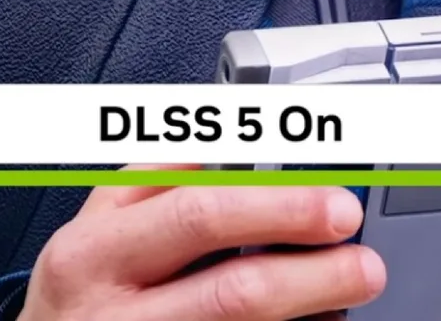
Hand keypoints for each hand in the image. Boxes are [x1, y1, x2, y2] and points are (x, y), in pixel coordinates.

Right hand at [19, 164, 385, 319]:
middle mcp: (113, 318)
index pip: (198, 217)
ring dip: (311, 315)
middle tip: (362, 259)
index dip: (276, 208)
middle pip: (232, 293)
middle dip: (311, 274)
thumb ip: (152, 178)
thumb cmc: (78, 294)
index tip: (333, 202)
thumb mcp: (93, 224)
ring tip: (352, 292)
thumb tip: (230, 138)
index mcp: (93, 252)